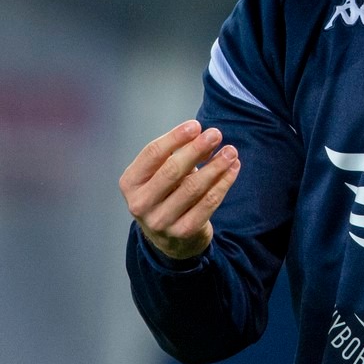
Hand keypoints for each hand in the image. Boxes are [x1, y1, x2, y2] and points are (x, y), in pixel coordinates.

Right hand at [120, 119, 239, 260]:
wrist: (169, 238)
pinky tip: (233, 169)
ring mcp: (161, 221)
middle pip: (172, 170)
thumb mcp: (161, 173)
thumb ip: (177, 154)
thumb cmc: (165, 194)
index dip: (175, 137)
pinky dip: (223, 183)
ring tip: (231, 151)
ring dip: (215, 166)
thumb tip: (205, 139)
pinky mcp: (183, 232)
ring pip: (193, 187)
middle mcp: (140, 204)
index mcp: (130, 183)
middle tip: (216, 134)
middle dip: (196, 149)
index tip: (196, 125)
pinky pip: (208, 203)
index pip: (153, 154)